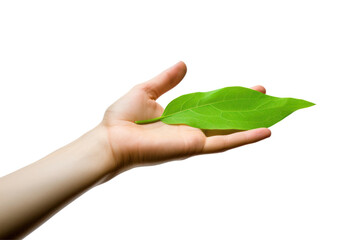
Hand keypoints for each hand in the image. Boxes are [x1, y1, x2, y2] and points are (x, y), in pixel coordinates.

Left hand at [101, 62, 270, 173]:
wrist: (111, 139)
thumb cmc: (123, 117)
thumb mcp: (148, 90)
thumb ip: (168, 79)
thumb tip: (184, 64)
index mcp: (182, 115)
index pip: (213, 105)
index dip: (231, 97)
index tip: (249, 89)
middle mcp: (192, 128)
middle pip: (226, 118)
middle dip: (246, 108)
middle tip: (266, 96)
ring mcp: (195, 139)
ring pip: (231, 131)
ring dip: (252, 122)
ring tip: (274, 112)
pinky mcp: (194, 146)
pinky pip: (224, 142)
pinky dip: (245, 137)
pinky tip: (265, 131)